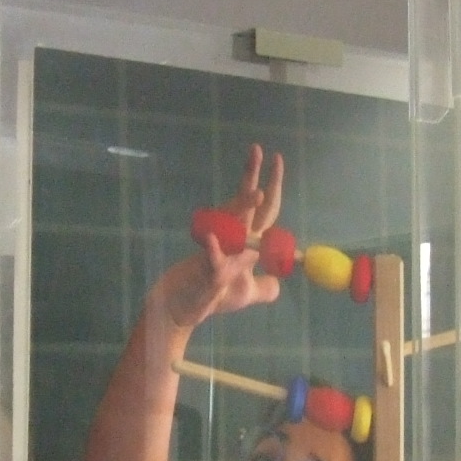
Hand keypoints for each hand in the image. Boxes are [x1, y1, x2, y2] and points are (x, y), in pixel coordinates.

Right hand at [151, 144, 284, 335]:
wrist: (181, 310)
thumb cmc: (209, 298)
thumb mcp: (244, 294)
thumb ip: (263, 287)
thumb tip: (278, 285)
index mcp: (244, 242)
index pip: (262, 211)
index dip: (271, 186)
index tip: (277, 159)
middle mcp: (231, 241)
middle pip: (244, 205)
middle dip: (252, 177)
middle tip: (257, 150)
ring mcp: (218, 253)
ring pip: (232, 226)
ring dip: (243, 209)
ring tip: (257, 194)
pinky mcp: (207, 272)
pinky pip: (210, 257)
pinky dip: (212, 248)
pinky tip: (213, 239)